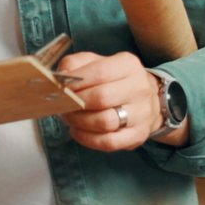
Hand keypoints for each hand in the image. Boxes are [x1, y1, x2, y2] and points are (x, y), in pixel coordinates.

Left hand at [55, 51, 176, 151]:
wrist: (145, 100)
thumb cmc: (113, 80)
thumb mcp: (96, 62)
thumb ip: (76, 64)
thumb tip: (60, 76)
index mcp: (128, 65)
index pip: (100, 72)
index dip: (76, 82)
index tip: (61, 87)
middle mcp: (139, 88)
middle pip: (102, 98)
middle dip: (76, 103)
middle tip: (62, 105)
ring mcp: (142, 113)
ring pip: (105, 122)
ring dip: (80, 122)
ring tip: (69, 117)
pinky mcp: (138, 135)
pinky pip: (109, 142)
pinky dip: (88, 139)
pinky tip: (78, 131)